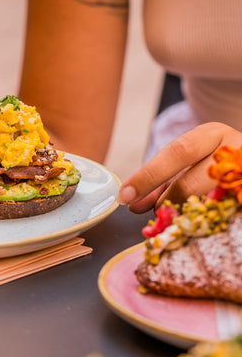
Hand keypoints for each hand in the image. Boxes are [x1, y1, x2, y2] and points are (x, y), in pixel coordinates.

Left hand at [118, 122, 241, 212]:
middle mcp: (235, 150)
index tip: (125, 195)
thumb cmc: (212, 164)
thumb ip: (157, 182)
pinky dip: (199, 222)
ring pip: (203, 204)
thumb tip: (131, 203)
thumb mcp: (186, 164)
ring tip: (181, 213)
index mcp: (213, 134)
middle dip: (166, 201)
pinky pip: (218, 216)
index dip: (148, 176)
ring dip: (182, 214)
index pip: (177, 152)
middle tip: (158, 209)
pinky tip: (196, 222)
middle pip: (189, 184)